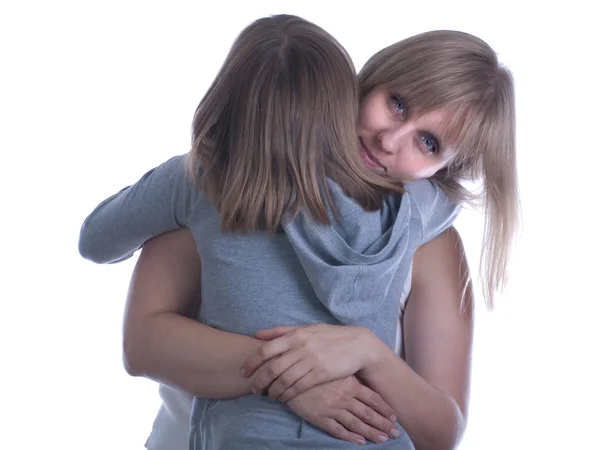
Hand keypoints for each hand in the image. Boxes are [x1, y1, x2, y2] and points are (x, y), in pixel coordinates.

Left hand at [240, 324, 380, 401]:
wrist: (358, 344)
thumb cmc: (329, 336)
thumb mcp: (306, 328)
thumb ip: (281, 331)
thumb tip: (257, 334)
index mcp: (295, 335)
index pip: (266, 349)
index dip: (252, 362)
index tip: (244, 372)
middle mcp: (301, 347)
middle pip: (272, 367)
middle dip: (259, 381)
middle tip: (254, 389)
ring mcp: (311, 361)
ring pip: (284, 380)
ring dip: (273, 390)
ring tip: (269, 395)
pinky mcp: (321, 374)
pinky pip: (299, 387)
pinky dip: (287, 394)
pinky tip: (283, 398)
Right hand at [288, 375, 399, 444]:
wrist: (290, 374)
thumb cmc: (313, 367)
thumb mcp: (334, 367)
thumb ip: (349, 374)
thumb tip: (364, 378)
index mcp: (349, 384)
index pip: (373, 398)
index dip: (385, 409)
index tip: (394, 417)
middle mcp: (344, 398)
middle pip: (368, 414)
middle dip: (383, 424)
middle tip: (395, 433)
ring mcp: (333, 409)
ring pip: (356, 424)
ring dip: (371, 433)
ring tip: (383, 439)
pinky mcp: (321, 418)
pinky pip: (338, 430)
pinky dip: (350, 437)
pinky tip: (359, 442)